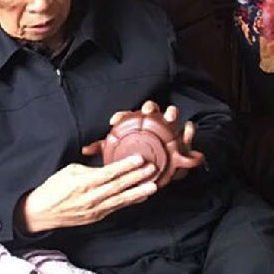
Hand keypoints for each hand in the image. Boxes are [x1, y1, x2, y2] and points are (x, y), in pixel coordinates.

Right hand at [16, 154, 158, 232]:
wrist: (42, 212)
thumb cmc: (54, 188)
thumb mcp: (69, 170)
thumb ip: (89, 168)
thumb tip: (105, 164)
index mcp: (83, 182)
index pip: (109, 173)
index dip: (125, 166)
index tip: (139, 159)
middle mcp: (91, 197)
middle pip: (118, 186)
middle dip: (137, 177)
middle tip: (152, 169)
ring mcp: (95, 209)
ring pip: (121, 199)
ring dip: (138, 192)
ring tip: (153, 186)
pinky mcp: (97, 217)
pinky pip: (116, 207)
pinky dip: (130, 202)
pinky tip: (141, 197)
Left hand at [82, 100, 205, 188]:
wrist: (165, 165)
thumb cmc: (141, 154)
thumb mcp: (122, 152)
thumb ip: (106, 148)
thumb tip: (85, 150)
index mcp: (138, 124)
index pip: (129, 116)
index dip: (121, 116)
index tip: (113, 121)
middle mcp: (154, 122)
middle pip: (151, 110)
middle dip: (149, 107)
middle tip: (145, 111)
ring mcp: (169, 128)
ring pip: (171, 116)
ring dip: (171, 114)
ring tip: (170, 115)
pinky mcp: (183, 139)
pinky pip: (188, 132)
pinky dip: (189, 130)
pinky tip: (187, 128)